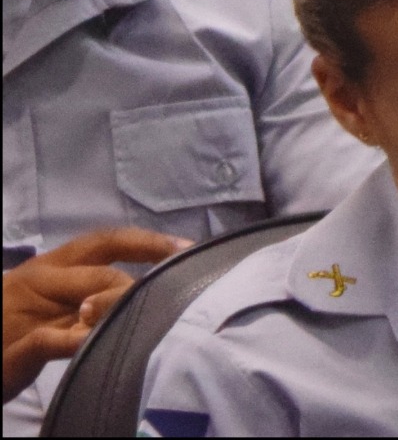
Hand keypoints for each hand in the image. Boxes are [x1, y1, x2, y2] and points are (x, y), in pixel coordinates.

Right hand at [1, 229, 184, 400]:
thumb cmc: (14, 324)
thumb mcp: (51, 303)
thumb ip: (89, 294)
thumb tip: (147, 288)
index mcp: (52, 265)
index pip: (107, 241)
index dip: (148, 242)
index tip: (187, 248)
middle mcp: (42, 280)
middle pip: (103, 270)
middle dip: (140, 282)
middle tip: (171, 294)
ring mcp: (26, 311)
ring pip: (86, 297)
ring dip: (120, 306)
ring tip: (148, 315)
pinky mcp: (15, 349)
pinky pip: (50, 340)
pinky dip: (79, 341)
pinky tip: (99, 344)